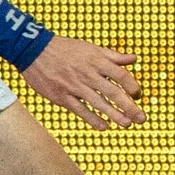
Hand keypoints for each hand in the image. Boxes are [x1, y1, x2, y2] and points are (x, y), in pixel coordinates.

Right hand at [23, 36, 145, 130]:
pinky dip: (92, 119)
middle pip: (112, 92)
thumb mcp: (91, 48)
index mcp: (96, 61)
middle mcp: (87, 74)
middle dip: (129, 106)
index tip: (138, 95)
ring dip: (114, 115)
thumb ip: (113, 56)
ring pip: (98, 103)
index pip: (120, 75)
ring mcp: (73, 86)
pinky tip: (103, 127)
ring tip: (127, 124)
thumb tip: (133, 59)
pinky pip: (79, 109)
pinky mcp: (61, 96)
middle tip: (141, 118)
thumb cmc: (65, 49)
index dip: (132, 86)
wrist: (34, 51)